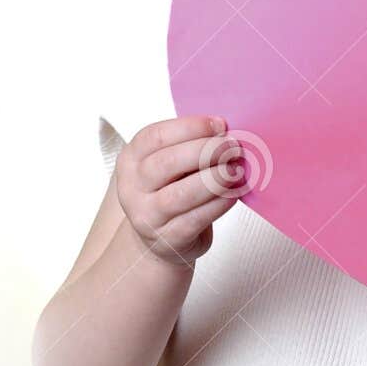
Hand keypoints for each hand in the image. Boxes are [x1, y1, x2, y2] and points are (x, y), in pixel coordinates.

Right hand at [116, 115, 246, 264]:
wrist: (160, 240)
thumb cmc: (171, 192)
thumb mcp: (170, 165)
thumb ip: (190, 147)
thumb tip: (225, 132)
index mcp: (131, 158)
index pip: (156, 136)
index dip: (190, 127)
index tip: (219, 124)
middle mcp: (132, 187)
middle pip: (168, 162)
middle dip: (206, 151)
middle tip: (232, 147)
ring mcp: (146, 215)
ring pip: (181, 193)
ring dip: (215, 179)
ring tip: (235, 170)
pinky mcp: (167, 239)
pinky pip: (196, 219)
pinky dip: (218, 204)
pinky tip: (232, 194)